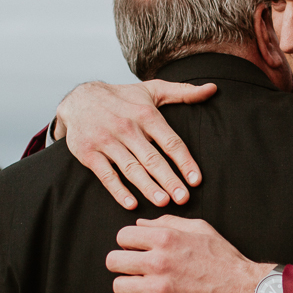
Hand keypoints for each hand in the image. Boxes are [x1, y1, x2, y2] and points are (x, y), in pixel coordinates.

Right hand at [54, 80, 215, 209]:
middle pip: (152, 159)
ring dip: (148, 187)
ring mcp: (106, 141)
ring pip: (131, 169)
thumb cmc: (123, 98)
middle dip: (169, 180)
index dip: (184, 161)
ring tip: (164, 202)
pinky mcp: (89, 153)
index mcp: (145, 114)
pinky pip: (106, 175)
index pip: (170, 141)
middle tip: (184, 199)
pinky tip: (131, 203)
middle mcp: (127, 127)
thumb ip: (183, 92)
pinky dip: (118, 190)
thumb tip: (213, 89)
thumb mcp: (152, 90)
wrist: (78, 99)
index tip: (196, 180)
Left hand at [106, 215, 274, 292]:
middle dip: (123, 263)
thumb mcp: (199, 229)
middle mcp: (158, 262)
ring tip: (145, 286)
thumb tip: (140, 224)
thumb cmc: (223, 259)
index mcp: (166, 238)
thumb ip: (167, 223)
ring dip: (130, 286)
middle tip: (136, 269)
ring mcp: (158, 289)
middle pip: (113, 261)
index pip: (122, 236)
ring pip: (118, 286)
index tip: (137, 250)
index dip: (128, 243)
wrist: (243, 292)